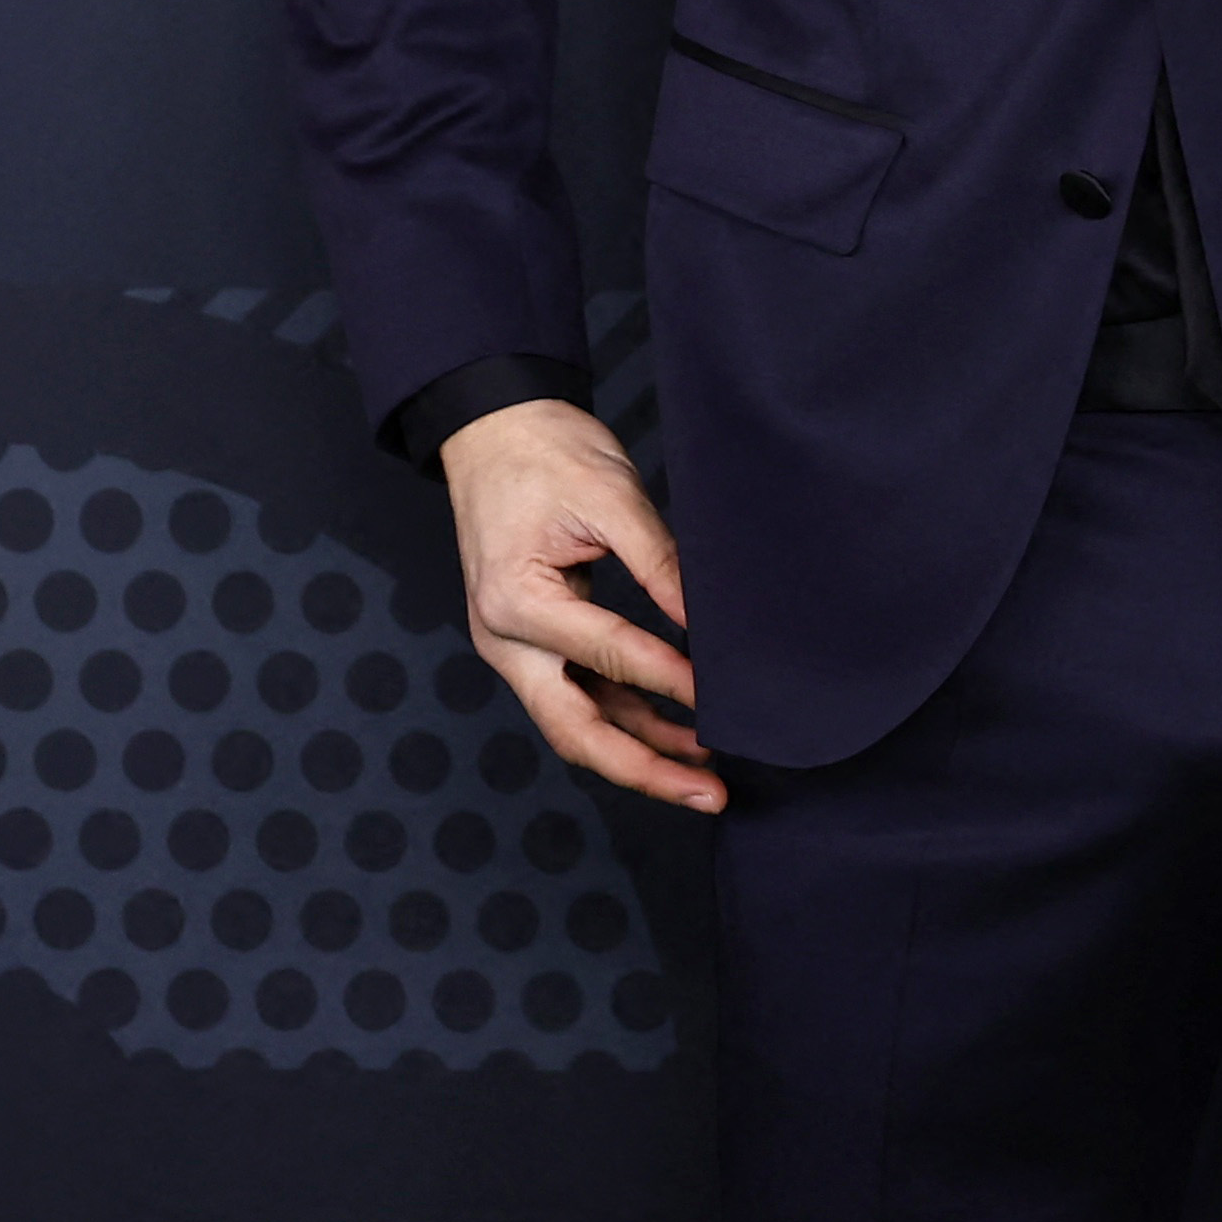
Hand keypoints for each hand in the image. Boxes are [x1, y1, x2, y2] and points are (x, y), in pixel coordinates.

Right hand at [436, 397, 722, 813]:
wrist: (495, 428)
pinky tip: (676, 734)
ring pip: (578, 723)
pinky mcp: (533, 642)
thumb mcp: (610, 495)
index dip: (672, 682)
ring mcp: (515, 648)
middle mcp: (505, 640)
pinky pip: (579, 695)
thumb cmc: (546, 452)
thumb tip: (707, 622)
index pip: (608, 656)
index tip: (726, 704)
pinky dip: (626, 719)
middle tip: (711, 792)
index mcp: (516, 602)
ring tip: (706, 776)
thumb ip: (660, 562)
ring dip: (640, 752)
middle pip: (576, 729)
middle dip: (645, 768)